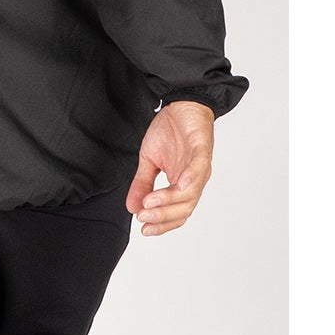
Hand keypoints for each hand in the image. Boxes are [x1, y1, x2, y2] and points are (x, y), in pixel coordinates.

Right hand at [126, 100, 214, 235]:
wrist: (182, 104)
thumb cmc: (169, 131)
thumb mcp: (149, 160)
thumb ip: (142, 183)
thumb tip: (132, 207)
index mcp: (182, 185)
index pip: (176, 214)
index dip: (162, 225)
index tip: (143, 230)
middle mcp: (194, 180)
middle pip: (183, 209)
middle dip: (162, 216)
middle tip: (143, 217)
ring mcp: (199, 167)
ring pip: (190, 194)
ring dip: (169, 201)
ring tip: (150, 203)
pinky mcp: (202, 150)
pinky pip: (199, 169)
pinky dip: (189, 180)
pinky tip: (178, 186)